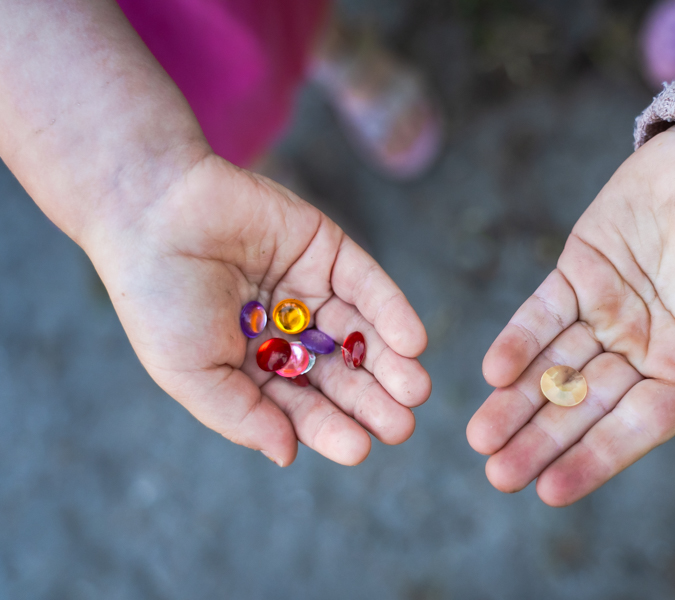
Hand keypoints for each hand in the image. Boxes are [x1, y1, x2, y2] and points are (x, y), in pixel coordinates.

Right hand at [87, 154, 429, 466]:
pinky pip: (367, 285)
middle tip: (402, 427)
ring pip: (360, 332)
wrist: (151, 210)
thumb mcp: (190, 372)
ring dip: (391, 362)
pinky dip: (392, 312)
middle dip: (370, 401)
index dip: (330, 428)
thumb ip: (241, 415)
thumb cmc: (158, 298)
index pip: (300, 405)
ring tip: (415, 390)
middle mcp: (286, 330)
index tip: (359, 450)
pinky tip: (412, 342)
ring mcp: (309, 289)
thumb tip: (289, 456)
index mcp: (252, 364)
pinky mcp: (327, 250)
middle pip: (339, 374)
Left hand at [467, 119, 674, 505]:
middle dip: (539, 440)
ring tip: (479, 436)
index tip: (549, 491)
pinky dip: (519, 341)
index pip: (633, 428)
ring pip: (555, 367)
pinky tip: (493, 372)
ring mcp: (606, 313)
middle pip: (583, 406)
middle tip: (497, 475)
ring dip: (516, 401)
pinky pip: (542, 313)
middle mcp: (641, 351)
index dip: (592, 460)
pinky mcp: (578, 274)